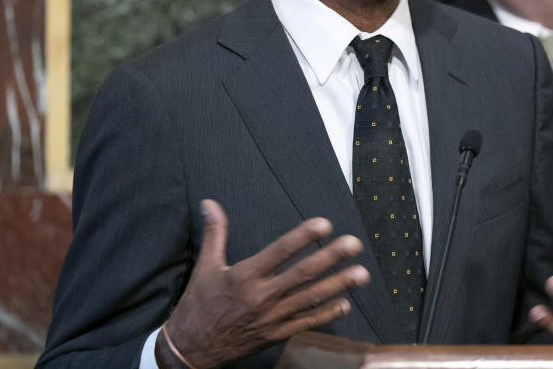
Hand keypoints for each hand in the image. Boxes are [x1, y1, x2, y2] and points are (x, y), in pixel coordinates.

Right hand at [156, 199, 369, 367]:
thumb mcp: (205, 266)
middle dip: (331, 258)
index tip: (324, 225)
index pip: (280, 252)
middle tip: (354, 244)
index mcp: (244, 276)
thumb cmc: (198, 305)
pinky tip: (346, 303)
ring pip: (310, 299)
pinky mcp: (275, 335)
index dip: (303, 237)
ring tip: (361, 273)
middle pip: (302, 274)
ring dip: (338, 285)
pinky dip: (326, 314)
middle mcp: (261, 297)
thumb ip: (215, 233)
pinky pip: (305, 323)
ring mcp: (271, 318)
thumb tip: (210, 203)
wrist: (191, 349)